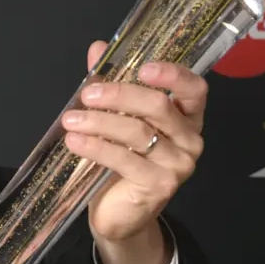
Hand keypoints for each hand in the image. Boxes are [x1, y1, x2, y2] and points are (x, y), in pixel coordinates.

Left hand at [62, 40, 206, 242]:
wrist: (121, 215)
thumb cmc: (122, 163)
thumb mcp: (117, 120)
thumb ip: (112, 85)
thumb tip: (98, 48)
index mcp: (187, 118)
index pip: (194, 89)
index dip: (173, 75)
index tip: (143, 67)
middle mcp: (190, 140)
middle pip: (158, 107)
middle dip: (119, 95)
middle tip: (86, 95)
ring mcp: (179, 165)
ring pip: (137, 132)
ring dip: (99, 122)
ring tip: (70, 120)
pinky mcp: (160, 186)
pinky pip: (124, 159)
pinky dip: (96, 147)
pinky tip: (74, 141)